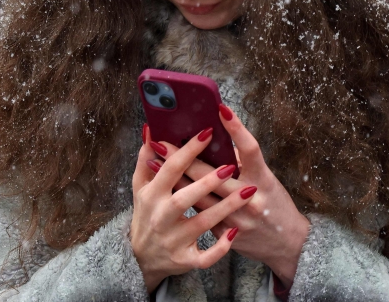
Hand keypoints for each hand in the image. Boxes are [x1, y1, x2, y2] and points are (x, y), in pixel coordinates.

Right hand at [130, 124, 256, 292]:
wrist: (141, 259)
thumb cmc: (146, 215)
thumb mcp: (140, 188)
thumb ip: (145, 159)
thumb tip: (150, 129)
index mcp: (151, 195)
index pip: (171, 169)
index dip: (188, 150)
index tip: (207, 132)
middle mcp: (161, 218)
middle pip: (185, 198)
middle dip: (207, 182)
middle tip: (230, 166)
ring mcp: (174, 241)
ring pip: (202, 224)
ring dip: (225, 208)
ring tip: (248, 191)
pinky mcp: (185, 260)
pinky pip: (206, 257)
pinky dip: (220, 246)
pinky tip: (234, 231)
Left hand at [159, 106, 310, 285]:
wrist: (287, 244)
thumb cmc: (276, 205)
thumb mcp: (267, 180)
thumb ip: (244, 162)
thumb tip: (218, 142)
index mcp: (263, 180)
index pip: (250, 149)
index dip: (236, 128)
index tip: (221, 109)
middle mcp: (249, 199)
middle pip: (212, 173)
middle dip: (184, 155)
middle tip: (163, 139)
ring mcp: (235, 219)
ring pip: (198, 195)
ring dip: (174, 176)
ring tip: (153, 159)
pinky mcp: (223, 233)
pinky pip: (197, 213)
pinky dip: (179, 197)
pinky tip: (162, 186)